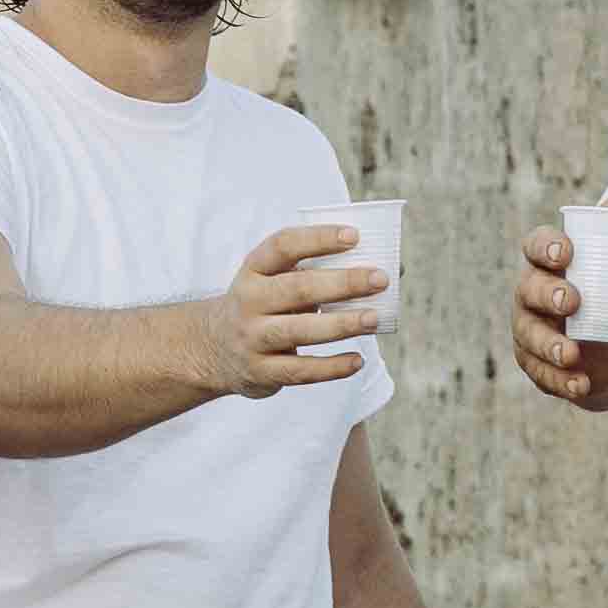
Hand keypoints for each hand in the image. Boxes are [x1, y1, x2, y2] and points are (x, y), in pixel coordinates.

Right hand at [204, 219, 386, 398]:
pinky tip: (357, 360)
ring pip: (299, 331)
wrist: (214, 348)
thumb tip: (393, 268)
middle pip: (297, 289)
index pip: (284, 246)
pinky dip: (331, 367)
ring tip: (373, 319)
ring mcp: (252, 338)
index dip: (318, 239)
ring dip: (341, 324)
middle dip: (343, 283)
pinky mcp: (261, 371)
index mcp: (255, 269)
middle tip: (379, 279)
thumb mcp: (275, 280)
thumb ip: (319, 272)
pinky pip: (300, 371)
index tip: (354, 236)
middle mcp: (249, 301)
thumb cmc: (265, 306)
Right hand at [510, 219, 607, 403]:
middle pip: (529, 290)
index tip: (566, 254)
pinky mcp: (536, 362)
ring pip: (530, 335)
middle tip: (572, 302)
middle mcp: (531, 292)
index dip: (545, 247)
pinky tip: (580, 384)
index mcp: (550, 262)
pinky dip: (561, 380)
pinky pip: (542, 372)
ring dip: (549, 345)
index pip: (536, 245)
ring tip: (572, 354)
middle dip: (547, 296)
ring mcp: (530, 329)